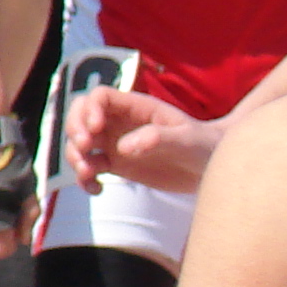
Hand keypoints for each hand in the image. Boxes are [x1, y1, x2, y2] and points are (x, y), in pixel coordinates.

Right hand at [68, 86, 223, 196]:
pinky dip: (85, 179)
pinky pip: (90, 169)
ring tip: (90, 174)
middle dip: (75, 130)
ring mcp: (116, 144)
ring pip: (80, 143)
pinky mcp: (118, 166)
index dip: (90, 109)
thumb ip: (157, 139)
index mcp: (137, 108)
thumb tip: (122, 148)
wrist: (211, 168)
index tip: (97, 129)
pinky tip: (97, 189)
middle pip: (80, 115)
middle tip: (87, 149)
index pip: (99, 97)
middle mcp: (121, 123)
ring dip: (75, 157)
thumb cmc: (203, 146)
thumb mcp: (186, 141)